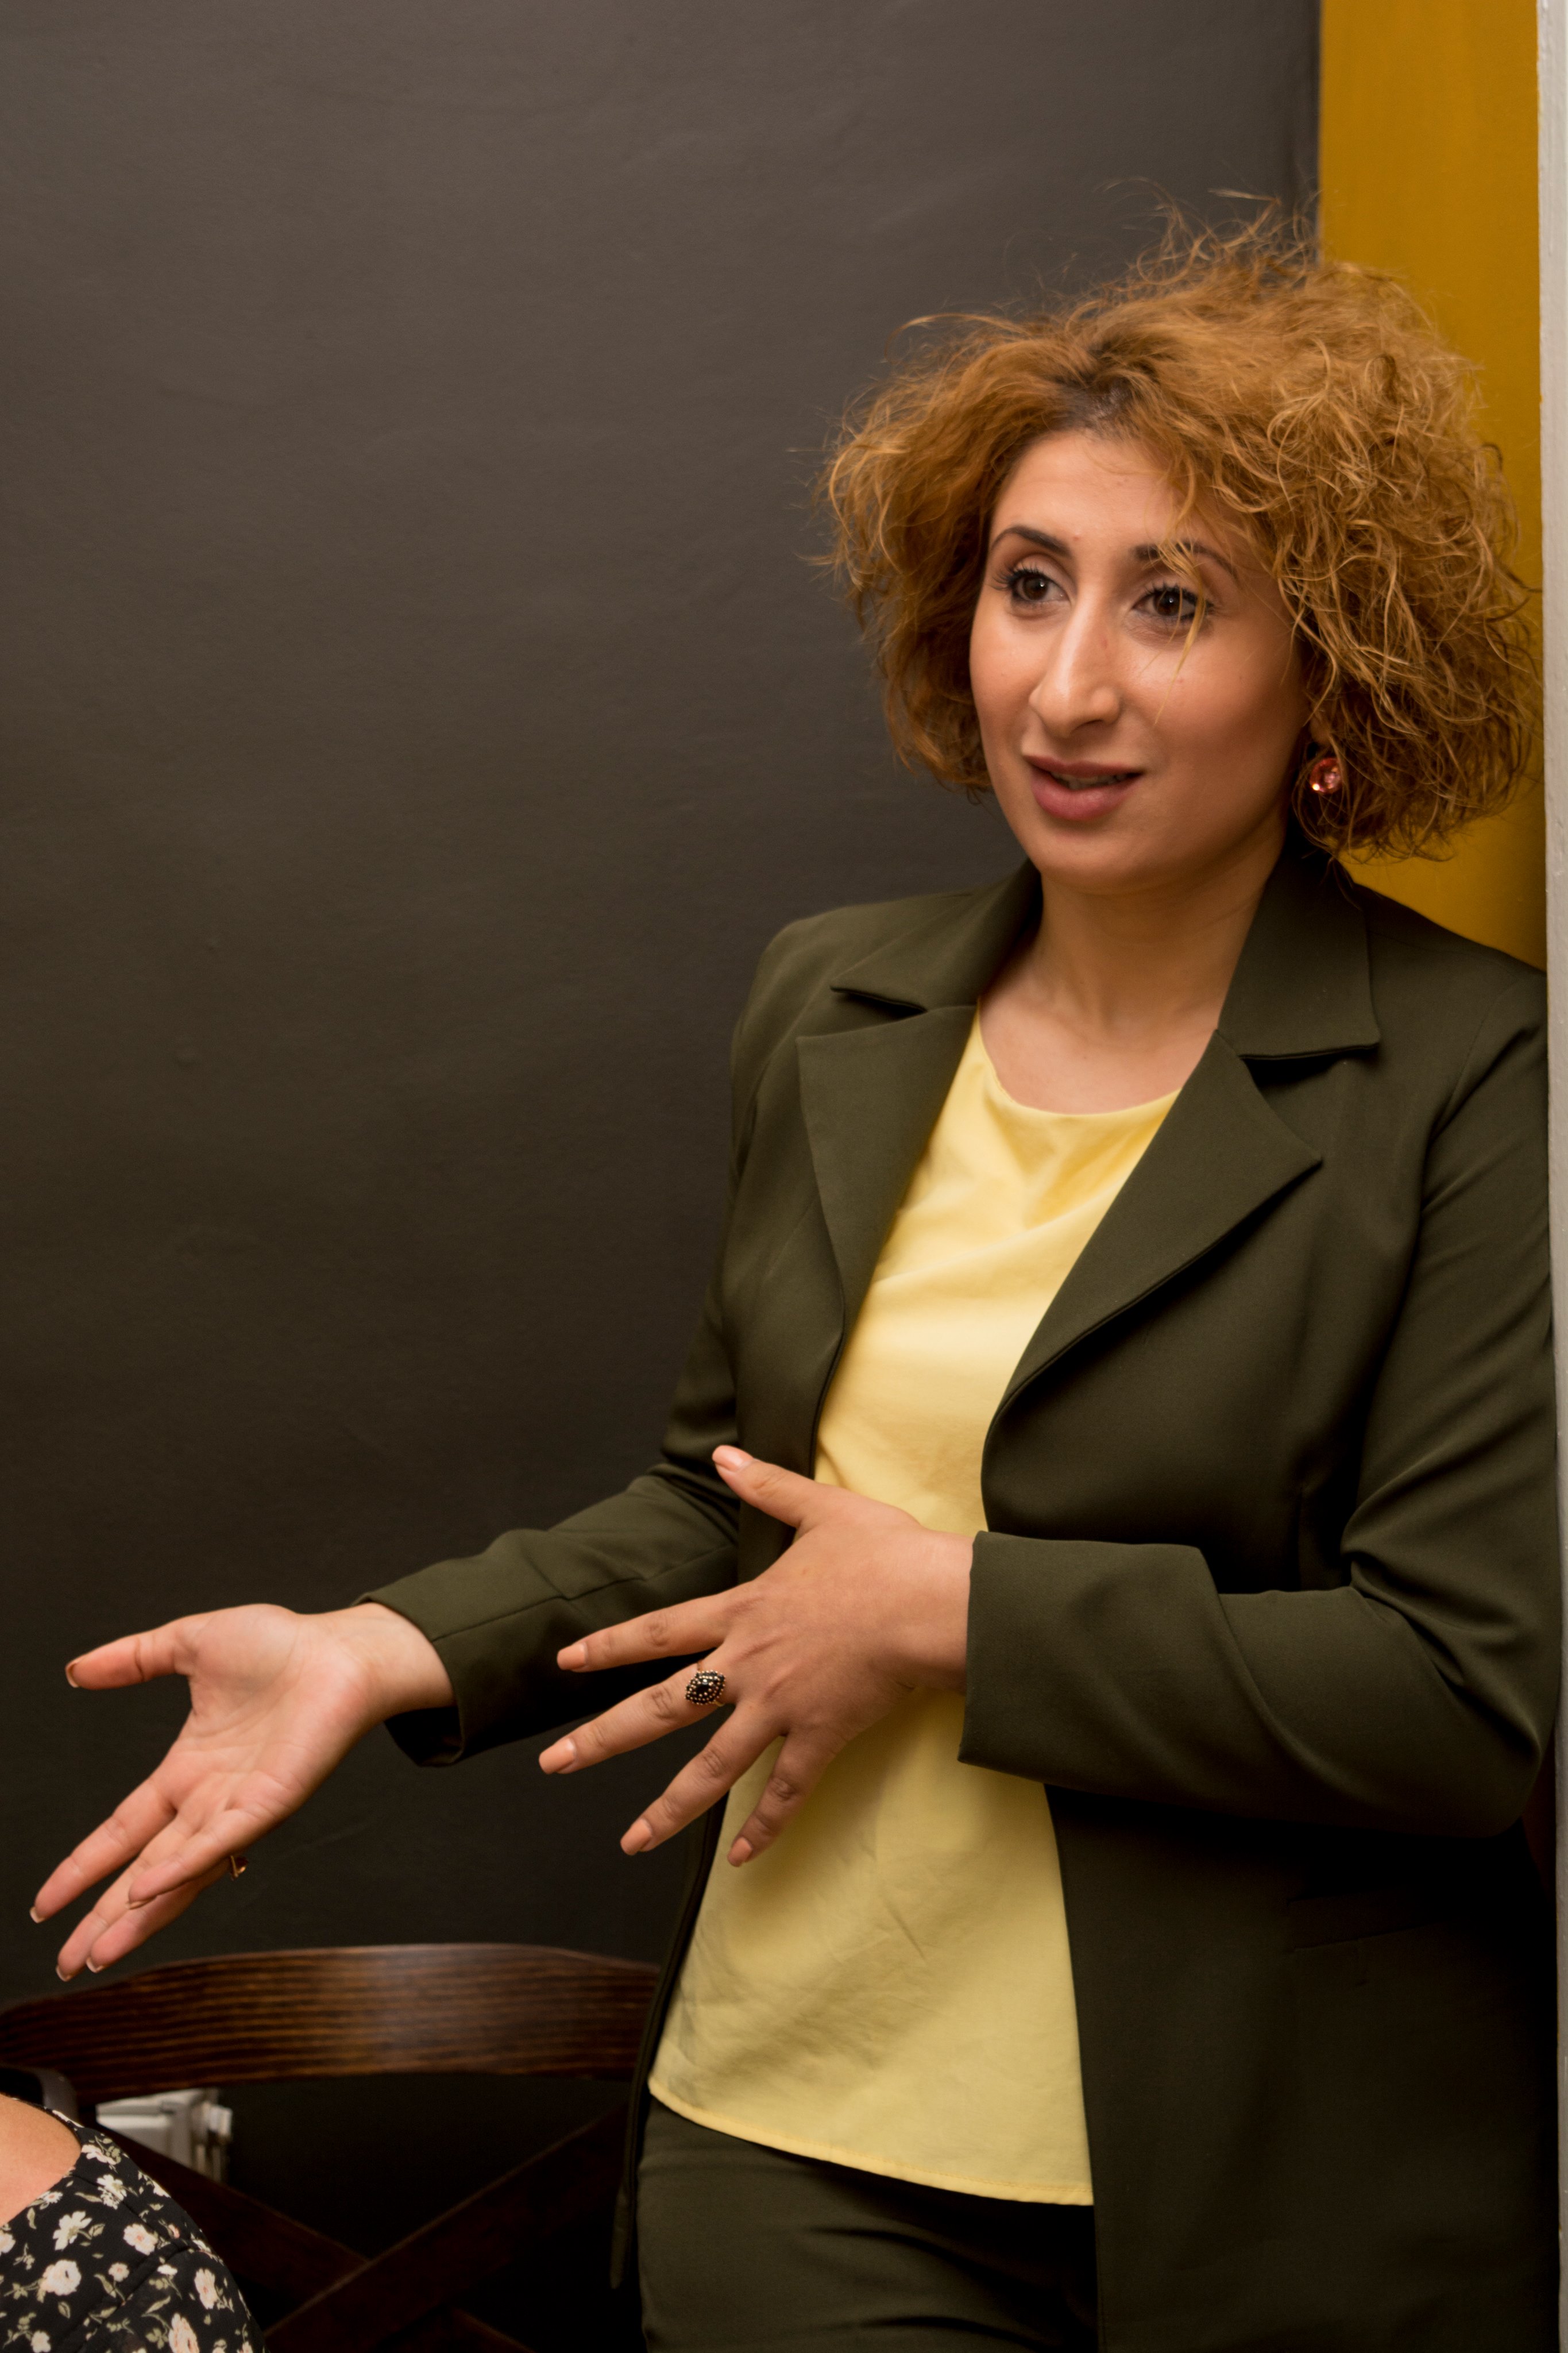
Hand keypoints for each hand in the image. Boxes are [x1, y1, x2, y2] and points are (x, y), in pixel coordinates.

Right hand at [32, 1602, 451, 1978]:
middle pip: (142, 1871)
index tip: (47, 1903)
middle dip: (102, 1918)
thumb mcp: (189, 1644)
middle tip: (67, 1963)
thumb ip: (132, 1659)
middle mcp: (209, 1800)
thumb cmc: (283, 1646)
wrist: (342, 1649)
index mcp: (187, 1770)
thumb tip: (76, 1670)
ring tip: (97, 1954)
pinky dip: (181, 1868)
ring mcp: (238, 1808)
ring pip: (176, 1875)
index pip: (122, 1830)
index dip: (84, 1866)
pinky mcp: (269, 1804)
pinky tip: (143, 1892)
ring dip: (135, 1916)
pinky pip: (217, 1844)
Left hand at [539, 1447, 970, 1865]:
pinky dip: (765, 1827)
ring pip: (711, 1769)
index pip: (658, 1632)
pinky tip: (741, 1861)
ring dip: (667, 1810)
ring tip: (629, 1842)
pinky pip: (786, 1792)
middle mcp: (747, 1665)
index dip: (608, 1646)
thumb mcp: (822, 1509)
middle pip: (660, 1708)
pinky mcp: (821, 1738)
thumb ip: (767, 1484)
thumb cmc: (883, 1555)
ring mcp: (780, 1707)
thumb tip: (725, 1454)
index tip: (565, 1664)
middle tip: (555, 1765)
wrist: (929, 1603)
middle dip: (602, 1739)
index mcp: (743, 1612)